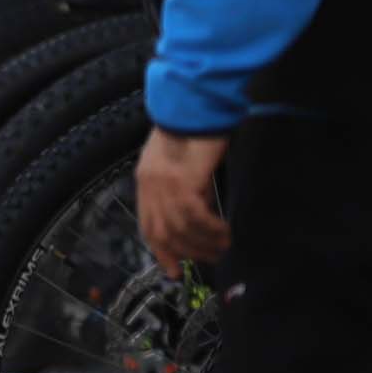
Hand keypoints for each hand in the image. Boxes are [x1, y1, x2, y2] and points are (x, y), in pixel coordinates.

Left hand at [136, 127, 230, 267]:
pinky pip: (193, 216)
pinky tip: (225, 232)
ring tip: (225, 247)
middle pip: (162, 233)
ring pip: (178, 228)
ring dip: (204, 243)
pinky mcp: (180, 179)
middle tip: (215, 258)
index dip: (162, 252)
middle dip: (189, 252)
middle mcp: (149, 184)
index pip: (148, 226)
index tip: (176, 271)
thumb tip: (200, 221)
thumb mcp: (189, 168)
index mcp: (146, 181)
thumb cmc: (199, 131)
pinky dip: (210, 229)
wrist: (199, 102)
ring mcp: (162, 182)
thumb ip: (189, 193)